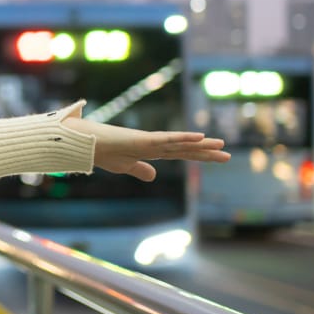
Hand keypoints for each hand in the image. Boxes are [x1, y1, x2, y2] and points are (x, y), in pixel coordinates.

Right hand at [61, 102, 229, 181]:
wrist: (85, 145)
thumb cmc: (102, 153)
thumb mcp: (125, 166)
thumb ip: (140, 170)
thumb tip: (154, 176)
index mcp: (151, 152)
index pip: (181, 154)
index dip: (200, 156)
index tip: (218, 157)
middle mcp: (154, 144)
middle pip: (186, 149)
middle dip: (207, 151)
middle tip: (228, 154)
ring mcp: (150, 141)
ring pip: (181, 143)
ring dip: (201, 144)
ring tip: (221, 144)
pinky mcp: (144, 139)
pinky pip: (168, 139)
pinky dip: (184, 138)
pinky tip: (199, 137)